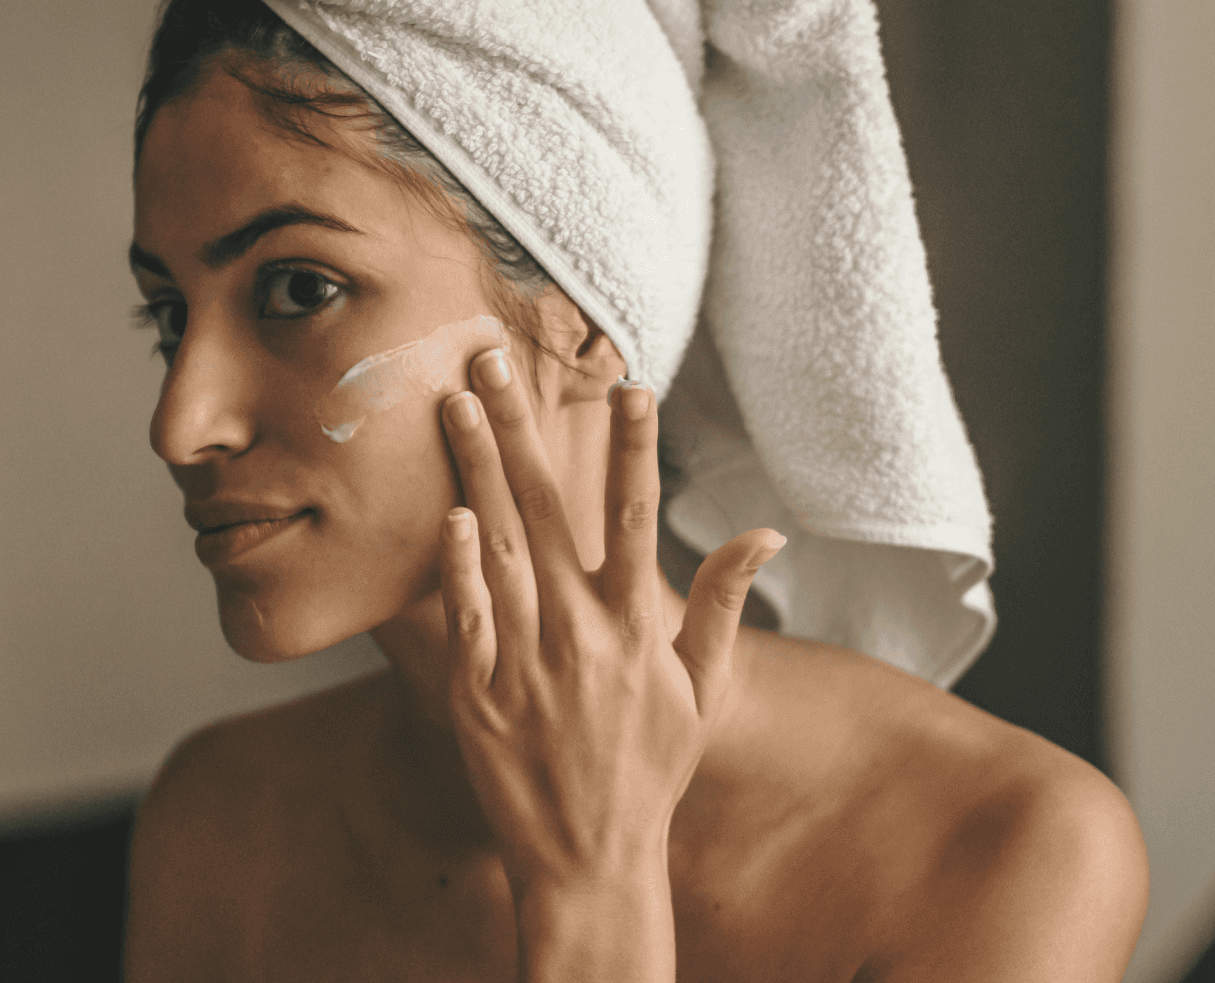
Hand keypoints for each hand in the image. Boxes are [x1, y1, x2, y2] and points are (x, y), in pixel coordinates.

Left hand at [437, 348, 783, 903]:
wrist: (591, 858)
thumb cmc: (651, 770)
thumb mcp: (700, 692)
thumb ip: (719, 606)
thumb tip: (764, 532)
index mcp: (635, 629)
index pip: (635, 517)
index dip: (635, 448)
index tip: (630, 383)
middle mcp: (580, 635)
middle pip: (547, 508)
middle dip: (521, 424)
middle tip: (492, 356)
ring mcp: (525, 662)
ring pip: (497, 545)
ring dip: (475, 468)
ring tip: (454, 402)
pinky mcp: (477, 695)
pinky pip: (468, 617)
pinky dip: (460, 565)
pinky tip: (450, 511)